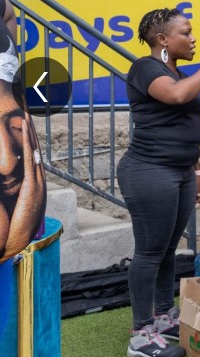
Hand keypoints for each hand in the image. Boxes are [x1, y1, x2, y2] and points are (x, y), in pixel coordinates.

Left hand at [0, 111, 45, 260]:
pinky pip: (30, 159)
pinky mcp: (32, 186)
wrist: (13, 241)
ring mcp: (36, 182)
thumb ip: (7, 189)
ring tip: (26, 117)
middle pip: (34, 151)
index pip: (30, 158)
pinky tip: (25, 131)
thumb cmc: (8, 226)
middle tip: (27, 115)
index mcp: (31, 184)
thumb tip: (5, 177)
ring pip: (33, 152)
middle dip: (31, 133)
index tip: (24, 127)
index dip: (28, 142)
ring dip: (30, 134)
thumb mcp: (9, 203)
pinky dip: (28, 143)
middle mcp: (36, 180)